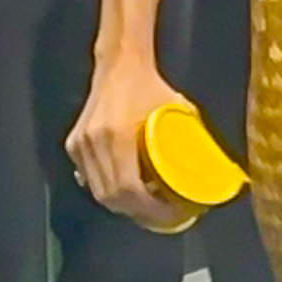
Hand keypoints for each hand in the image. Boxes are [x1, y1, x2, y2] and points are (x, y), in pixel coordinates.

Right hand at [67, 50, 187, 227]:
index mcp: (117, 136)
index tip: (172, 213)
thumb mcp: (177, 112)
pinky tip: (128, 192)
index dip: (151, 209)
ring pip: (99, 192)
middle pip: (112, 198)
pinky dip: (108, 190)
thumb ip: (189, 141)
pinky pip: (90, 179)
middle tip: (164, 216)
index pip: (129, 189)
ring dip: (124, 205)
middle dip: (140, 213)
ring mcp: (80, 145)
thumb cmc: (151, 87)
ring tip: (149, 207)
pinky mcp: (74, 145)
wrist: (120, 64)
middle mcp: (93, 143)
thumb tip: (208, 171)